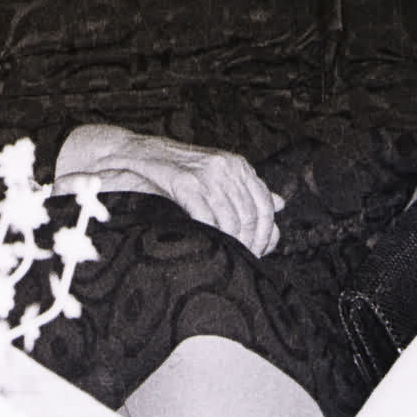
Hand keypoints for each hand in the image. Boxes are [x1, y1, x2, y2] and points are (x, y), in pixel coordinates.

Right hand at [52, 124, 284, 259]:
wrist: (135, 154)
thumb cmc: (177, 171)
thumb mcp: (217, 175)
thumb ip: (247, 189)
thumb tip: (281, 203)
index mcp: (240, 165)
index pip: (266, 205)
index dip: (267, 234)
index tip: (259, 253)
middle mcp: (228, 166)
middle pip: (252, 216)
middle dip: (251, 244)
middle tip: (244, 263)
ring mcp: (207, 173)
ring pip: (233, 219)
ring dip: (232, 245)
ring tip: (227, 259)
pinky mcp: (185, 181)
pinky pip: (207, 217)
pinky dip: (211, 236)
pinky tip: (207, 246)